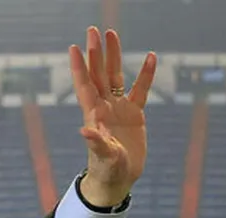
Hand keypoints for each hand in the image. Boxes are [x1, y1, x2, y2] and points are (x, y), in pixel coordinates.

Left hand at [69, 27, 156, 207]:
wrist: (118, 178)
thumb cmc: (107, 169)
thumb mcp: (103, 157)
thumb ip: (96, 143)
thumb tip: (85, 130)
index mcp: (94, 114)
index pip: (85, 85)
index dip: (79, 67)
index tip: (74, 47)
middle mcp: (104, 107)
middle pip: (99, 74)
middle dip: (96, 52)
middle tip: (93, 30)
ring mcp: (119, 108)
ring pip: (115, 76)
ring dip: (113, 56)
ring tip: (112, 34)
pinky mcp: (134, 114)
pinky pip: (141, 90)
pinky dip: (145, 75)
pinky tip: (151, 57)